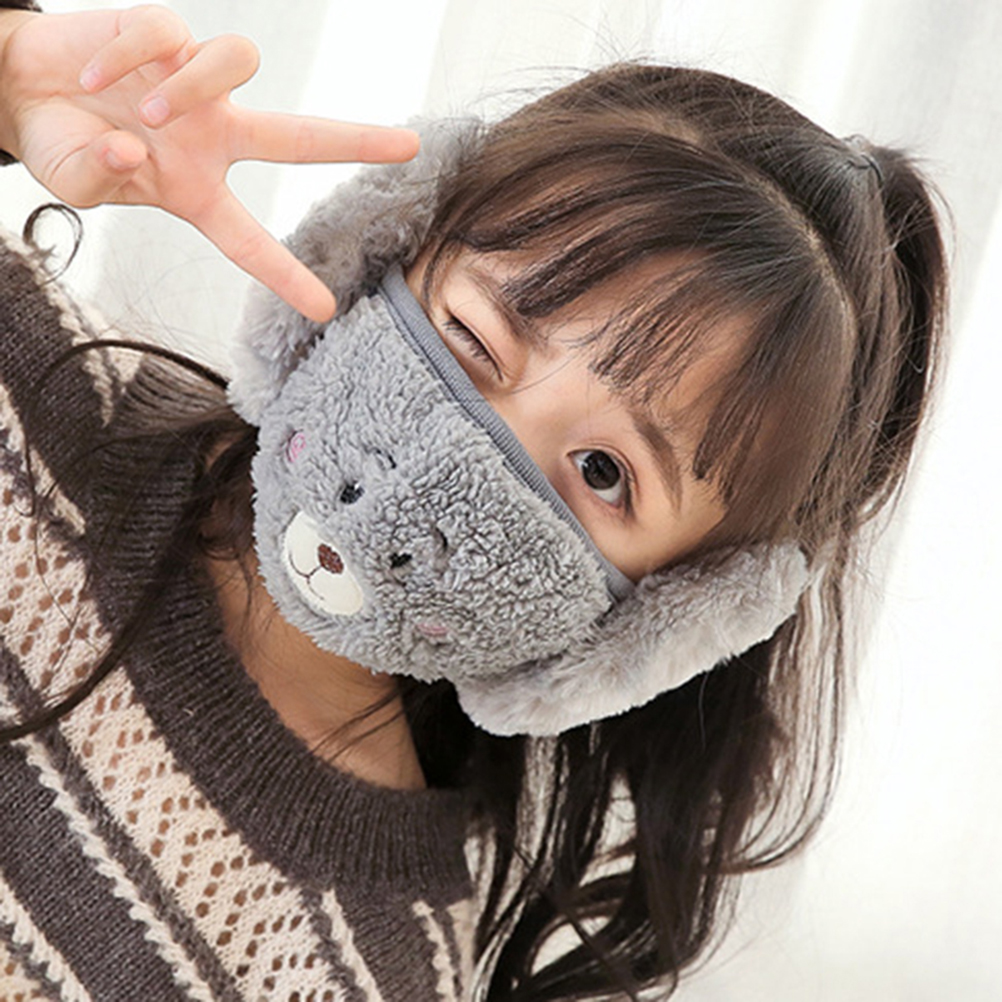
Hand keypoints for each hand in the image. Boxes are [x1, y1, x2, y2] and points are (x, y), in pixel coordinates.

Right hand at [0, 6, 418, 321]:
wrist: (19, 87)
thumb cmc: (61, 141)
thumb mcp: (75, 180)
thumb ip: (99, 178)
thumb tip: (136, 151)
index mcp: (197, 189)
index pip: (248, 241)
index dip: (285, 275)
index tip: (325, 310)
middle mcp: (212, 137)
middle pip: (299, 137)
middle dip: (354, 140)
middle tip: (409, 147)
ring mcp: (193, 83)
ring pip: (238, 62)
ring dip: (191, 87)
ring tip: (144, 113)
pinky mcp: (164, 34)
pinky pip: (167, 32)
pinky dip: (129, 54)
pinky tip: (97, 74)